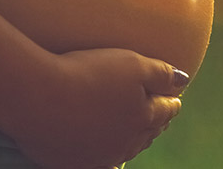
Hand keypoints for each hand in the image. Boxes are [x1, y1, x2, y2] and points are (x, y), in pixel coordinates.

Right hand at [3, 48, 189, 168]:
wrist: (38, 97)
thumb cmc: (86, 72)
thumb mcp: (131, 63)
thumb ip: (162, 72)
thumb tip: (184, 80)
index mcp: (143, 116)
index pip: (165, 110)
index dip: (170, 103)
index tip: (174, 100)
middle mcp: (126, 141)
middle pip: (147, 133)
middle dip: (155, 123)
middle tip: (159, 117)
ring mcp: (101, 156)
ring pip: (125, 150)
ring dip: (133, 140)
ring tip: (135, 134)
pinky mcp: (75, 163)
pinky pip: (98, 163)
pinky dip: (106, 158)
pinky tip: (106, 156)